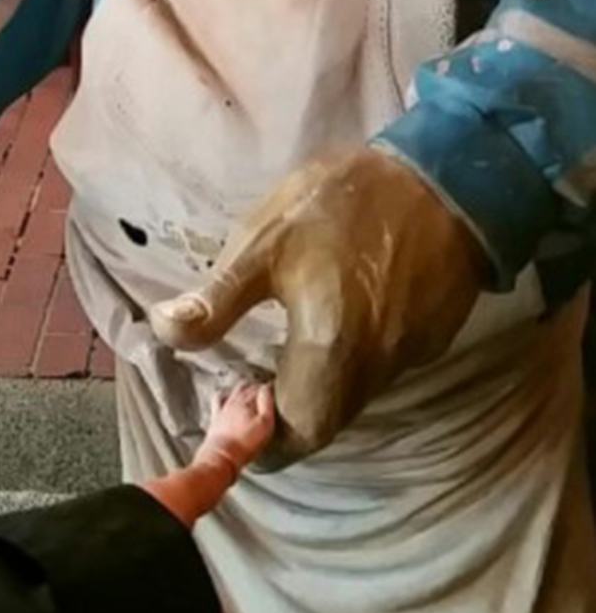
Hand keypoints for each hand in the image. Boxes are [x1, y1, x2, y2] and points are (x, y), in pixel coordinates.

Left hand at [151, 149, 486, 467]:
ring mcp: (410, 354)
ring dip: (315, 390)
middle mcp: (375, 368)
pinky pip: (379, 370)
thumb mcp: (265, 242)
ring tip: (279, 356)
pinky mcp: (430, 336)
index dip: (263, 438)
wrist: (449, 174)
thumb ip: (216, 300)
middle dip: (285, 415)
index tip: (234, 417)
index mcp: (330, 351)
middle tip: (249, 385)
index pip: (297, 431)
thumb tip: (163, 333)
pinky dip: (347, 366)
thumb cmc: (346, 204)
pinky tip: (328, 328)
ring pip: (353, 397)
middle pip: (326, 420)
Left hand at [195, 384, 275, 475]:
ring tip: (250, 388)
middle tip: (265, 389)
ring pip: (234, 391)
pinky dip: (224, 394)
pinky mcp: (216, 418)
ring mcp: (224, 408)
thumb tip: (267, 387)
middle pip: (247, 387)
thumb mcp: (265, 424)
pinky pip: (219, 399)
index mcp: (247, 401)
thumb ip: (267, 403)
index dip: (270, 387)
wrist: (221, 456)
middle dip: (257, 386)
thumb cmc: (245, 443)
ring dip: (243, 388)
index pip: (260, 387)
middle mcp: (234, 401)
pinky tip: (227, 397)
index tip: (276, 388)